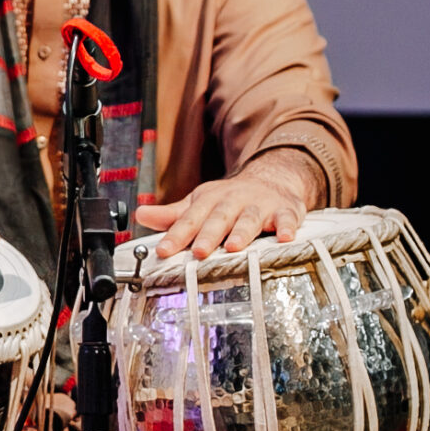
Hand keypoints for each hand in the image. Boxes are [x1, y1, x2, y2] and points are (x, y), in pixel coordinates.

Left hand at [133, 157, 313, 258]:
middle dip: (209, 235)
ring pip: (250, 219)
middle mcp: (233, 201)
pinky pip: (288, 218)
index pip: (189, 220)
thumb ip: (173, 215)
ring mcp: (260, 205)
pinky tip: (286, 238)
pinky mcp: (285, 210)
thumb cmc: (230, 199)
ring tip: (234, 247)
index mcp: (209, 201)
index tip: (163, 250)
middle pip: (219, 218)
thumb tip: (141, 215)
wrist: (271, 179)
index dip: (176, 235)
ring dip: (243, 232)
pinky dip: (288, 227)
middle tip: (199, 251)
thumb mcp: (200, 203)